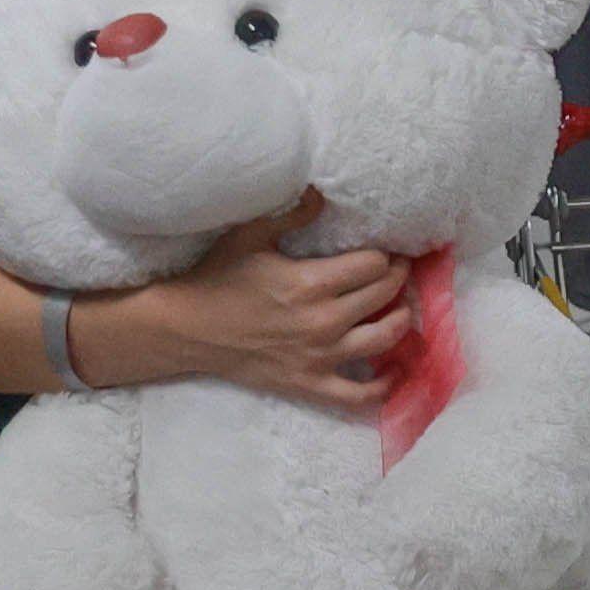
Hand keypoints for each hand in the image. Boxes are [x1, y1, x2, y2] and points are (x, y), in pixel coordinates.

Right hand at [137, 202, 409, 415]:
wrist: (188, 329)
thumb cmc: (218, 277)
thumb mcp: (251, 235)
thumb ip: (293, 215)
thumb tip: (323, 193)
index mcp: (311, 282)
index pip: (374, 265)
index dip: (387, 255)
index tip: (389, 250)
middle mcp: (322, 321)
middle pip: (385, 296)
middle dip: (398, 279)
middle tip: (399, 271)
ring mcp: (318, 357)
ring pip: (384, 339)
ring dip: (402, 321)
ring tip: (401, 308)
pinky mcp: (309, 384)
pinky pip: (358, 395)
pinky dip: (382, 387)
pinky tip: (393, 372)